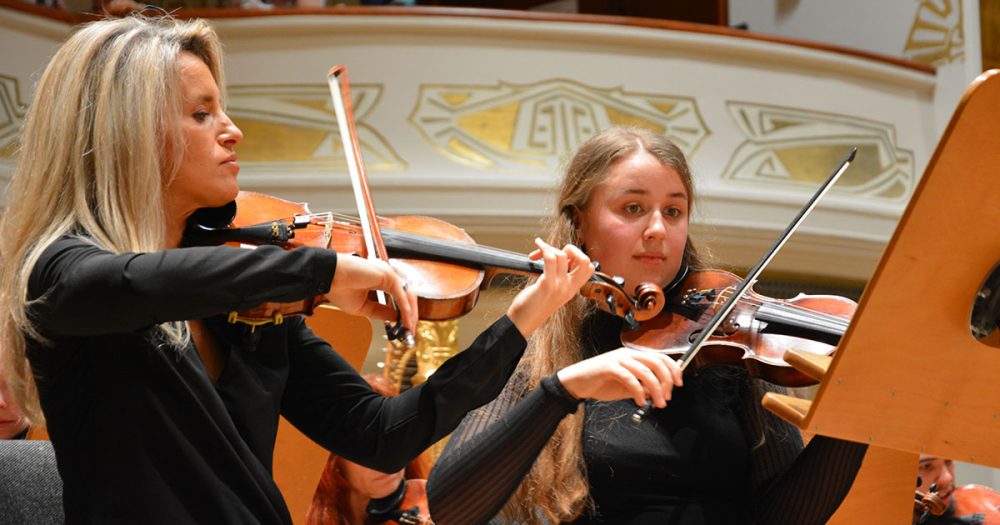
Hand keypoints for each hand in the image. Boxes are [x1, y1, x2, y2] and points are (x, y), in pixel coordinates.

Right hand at [326, 255, 418, 332]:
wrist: (328, 278)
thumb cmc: (339, 288)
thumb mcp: (363, 307)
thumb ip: (380, 311)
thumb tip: (396, 318)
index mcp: (380, 279)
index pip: (399, 296)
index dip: (404, 312)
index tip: (405, 327)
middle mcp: (386, 274)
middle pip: (407, 296)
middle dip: (411, 315)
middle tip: (409, 331)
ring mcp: (388, 273)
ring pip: (407, 295)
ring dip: (410, 313)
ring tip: (408, 328)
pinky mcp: (387, 275)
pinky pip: (401, 295)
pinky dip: (405, 309)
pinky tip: (405, 321)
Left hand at [506, 238, 594, 337]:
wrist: (522, 323)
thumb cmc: (532, 307)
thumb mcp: (552, 293)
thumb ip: (558, 278)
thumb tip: (556, 259)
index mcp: (572, 289)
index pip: (589, 267)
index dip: (578, 257)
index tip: (562, 258)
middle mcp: (569, 288)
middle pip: (584, 259)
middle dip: (570, 249)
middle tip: (554, 252)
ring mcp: (559, 286)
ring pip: (562, 255)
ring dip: (548, 248)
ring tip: (537, 253)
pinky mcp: (546, 284)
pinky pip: (550, 258)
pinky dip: (542, 250)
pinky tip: (533, 255)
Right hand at [556, 348, 682, 407]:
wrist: (577, 383)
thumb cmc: (601, 383)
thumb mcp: (627, 387)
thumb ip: (643, 387)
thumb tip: (658, 393)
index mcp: (634, 356)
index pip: (660, 358)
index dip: (673, 369)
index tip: (679, 384)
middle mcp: (628, 354)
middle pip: (656, 362)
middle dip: (666, 381)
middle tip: (667, 397)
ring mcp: (619, 359)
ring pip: (645, 371)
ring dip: (655, 389)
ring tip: (657, 403)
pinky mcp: (609, 367)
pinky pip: (630, 378)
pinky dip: (638, 391)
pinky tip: (640, 402)